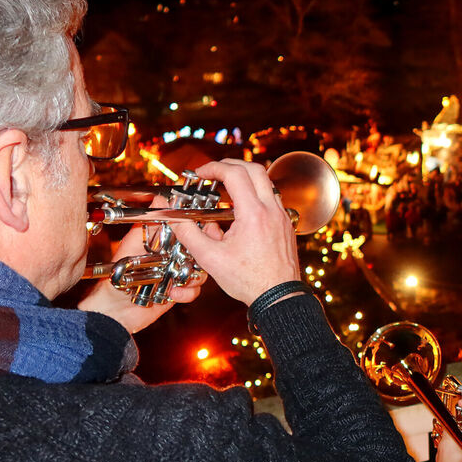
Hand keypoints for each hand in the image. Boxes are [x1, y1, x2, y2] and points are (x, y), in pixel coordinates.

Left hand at [76, 202, 205, 334]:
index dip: (201, 231)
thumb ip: (149, 224)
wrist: (113, 308)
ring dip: (194, 276)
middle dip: (202, 255)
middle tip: (195, 259)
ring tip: (179, 279)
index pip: (190, 231)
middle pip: (201, 251)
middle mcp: (173, 257)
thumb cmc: (115, 276)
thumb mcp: (132, 245)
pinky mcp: (178, 292)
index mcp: (164, 241)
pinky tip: (173, 293)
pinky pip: (194, 291)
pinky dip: (186, 293)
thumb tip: (159, 198)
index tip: (206, 230)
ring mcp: (176, 275)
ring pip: (202, 271)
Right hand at [171, 159, 301, 305]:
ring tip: (226, 188)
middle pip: (254, 168)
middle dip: (231, 165)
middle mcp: (272, 210)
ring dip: (246, 178)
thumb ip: (189, 234)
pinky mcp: (286, 225)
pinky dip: (256, 194)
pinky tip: (241, 209)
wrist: (278, 296)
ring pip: (266, 182)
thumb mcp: (210, 258)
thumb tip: (175, 218)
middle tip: (213, 172)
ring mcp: (282, 216)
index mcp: (254, 213)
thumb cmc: (249, 280)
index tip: (200, 174)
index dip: (213, 168)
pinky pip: (272, 198)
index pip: (234, 174)